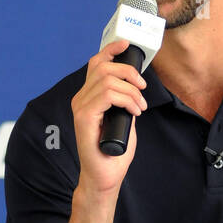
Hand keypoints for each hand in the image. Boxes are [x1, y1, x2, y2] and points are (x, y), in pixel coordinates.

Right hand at [71, 38, 147, 194]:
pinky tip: (134, 112)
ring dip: (131, 91)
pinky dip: (126, 100)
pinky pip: (107, 95)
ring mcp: (80, 108)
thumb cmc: (114, 152)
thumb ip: (124, 103)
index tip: (128, 45)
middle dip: (128, 73)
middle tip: (142, 90)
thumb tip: (135, 89)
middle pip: (103, 67)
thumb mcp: (124, 120)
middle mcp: (80, 99)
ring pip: (107, 80)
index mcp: (88, 97)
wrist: (105, 177)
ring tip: (140, 107)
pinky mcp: (84, 117)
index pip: (96, 64)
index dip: (111, 50)